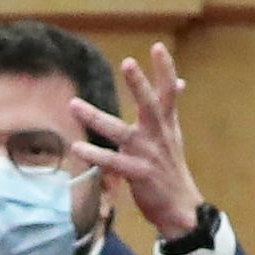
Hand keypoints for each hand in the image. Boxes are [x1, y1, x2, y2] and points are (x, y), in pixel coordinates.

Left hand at [69, 40, 208, 240]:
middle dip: (139, 84)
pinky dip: (94, 155)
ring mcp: (147, 154)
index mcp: (166, 125)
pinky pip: (112, 162)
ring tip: (73, 105)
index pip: (167, 92)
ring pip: (119, 132)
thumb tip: (180, 82)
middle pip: (149, 105)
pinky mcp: (138, 174)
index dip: (164, 70)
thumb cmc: (171, 168)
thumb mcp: (173, 134)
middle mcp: (158, 135)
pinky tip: (77, 148)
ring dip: (95, 118)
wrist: (180, 207)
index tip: (158, 47)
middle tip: (128, 62)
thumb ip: (169, 108)